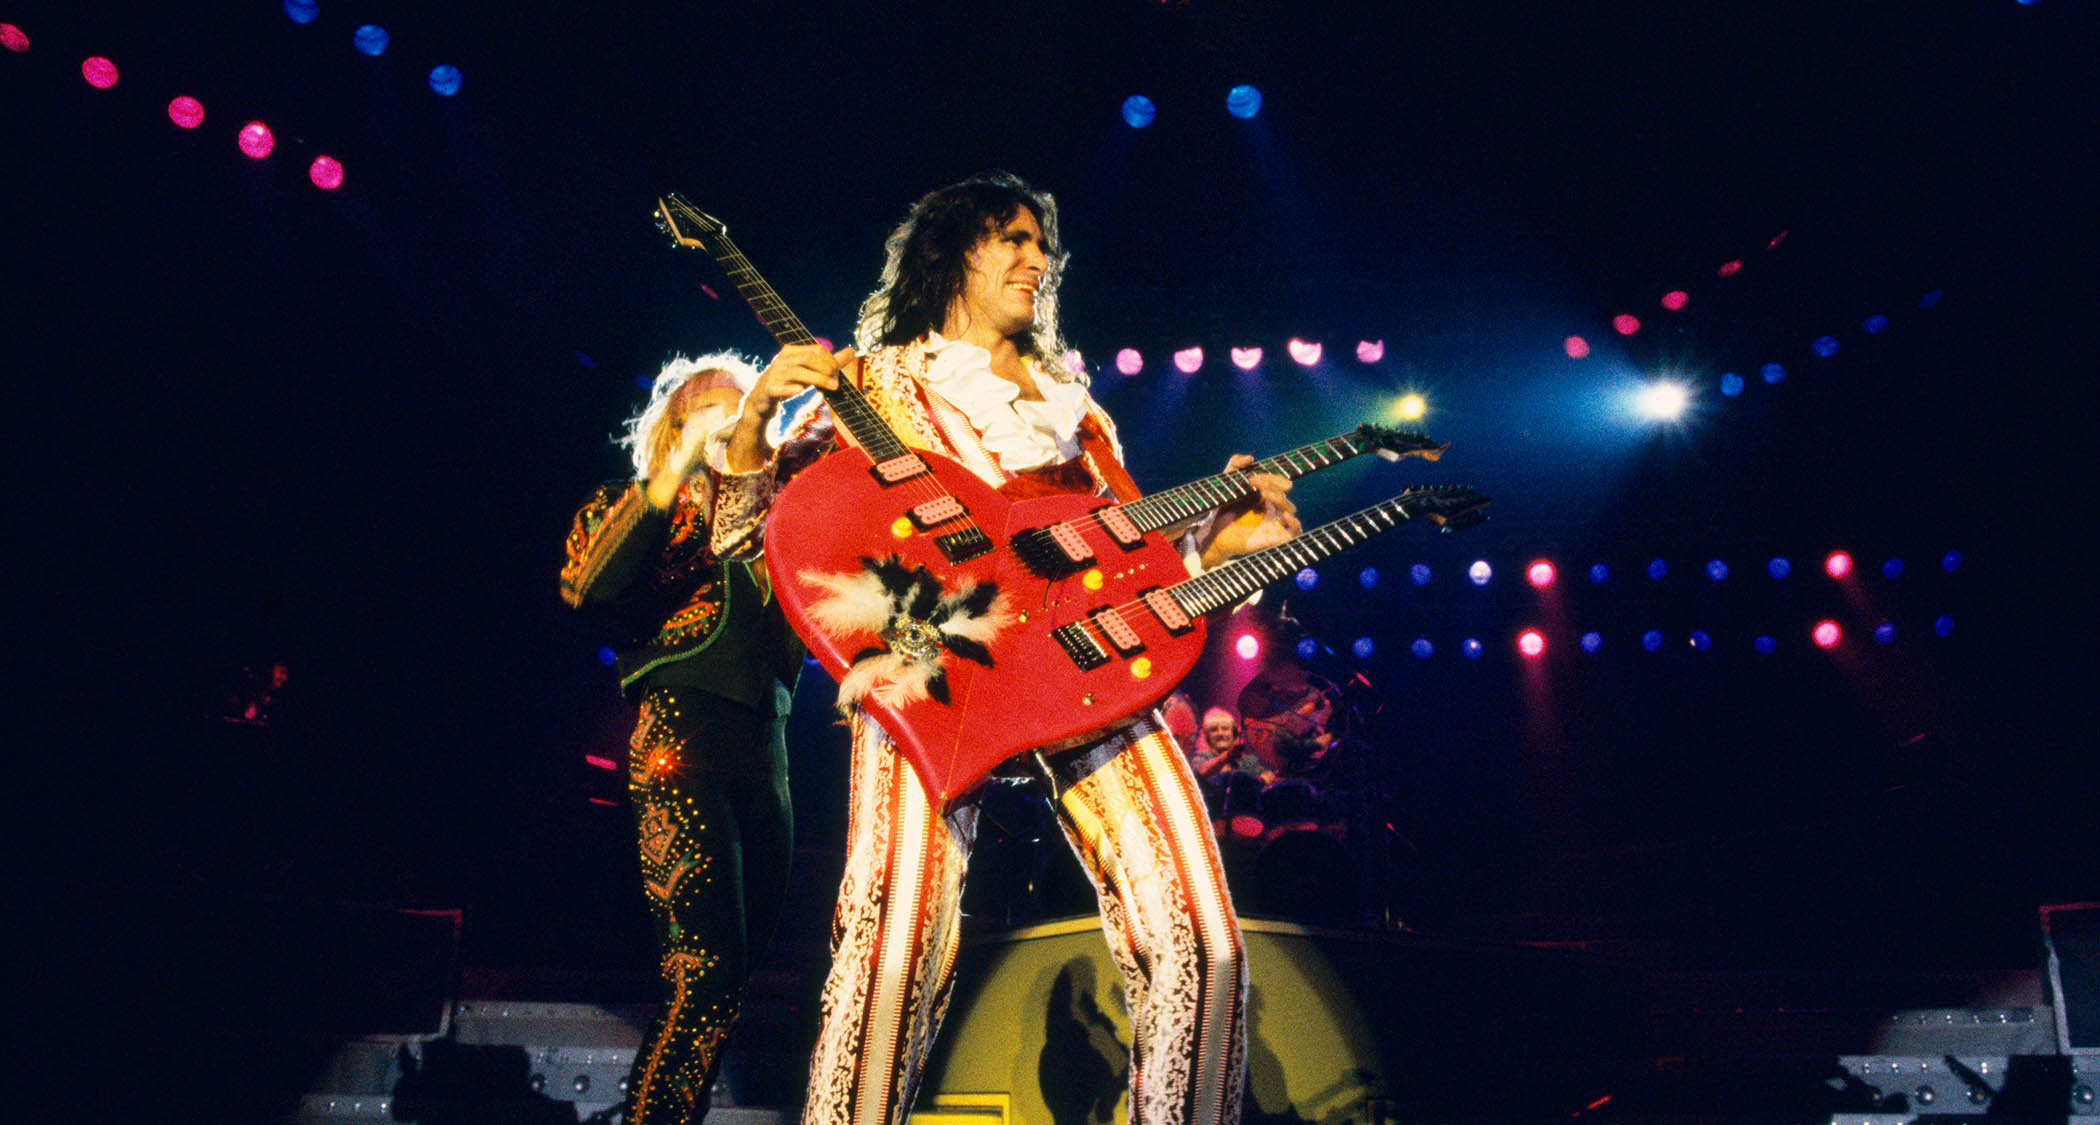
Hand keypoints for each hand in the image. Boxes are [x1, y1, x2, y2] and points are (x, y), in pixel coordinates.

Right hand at [724, 344, 850, 471]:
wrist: (761, 401)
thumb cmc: (788, 383)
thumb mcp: (808, 372)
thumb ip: (829, 362)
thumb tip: (852, 351)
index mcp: (791, 351)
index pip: (815, 350)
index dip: (830, 360)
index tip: (838, 374)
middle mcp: (782, 360)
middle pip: (808, 358)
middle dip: (826, 369)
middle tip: (837, 382)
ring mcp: (774, 374)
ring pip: (797, 372)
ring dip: (818, 379)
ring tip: (833, 387)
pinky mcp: (769, 390)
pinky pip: (780, 388)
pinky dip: (791, 389)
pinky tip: (800, 390)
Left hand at [1197, 453, 1300, 567]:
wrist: (1214, 532)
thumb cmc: (1223, 509)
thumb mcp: (1227, 483)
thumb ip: (1235, 466)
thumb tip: (1249, 458)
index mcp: (1266, 494)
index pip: (1277, 482)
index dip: (1269, 477)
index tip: (1252, 477)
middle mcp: (1272, 507)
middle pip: (1283, 494)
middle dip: (1272, 485)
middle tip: (1255, 483)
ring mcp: (1274, 522)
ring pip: (1290, 509)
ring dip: (1281, 500)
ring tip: (1265, 494)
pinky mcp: (1274, 539)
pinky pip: (1294, 533)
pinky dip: (1295, 524)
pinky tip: (1285, 516)